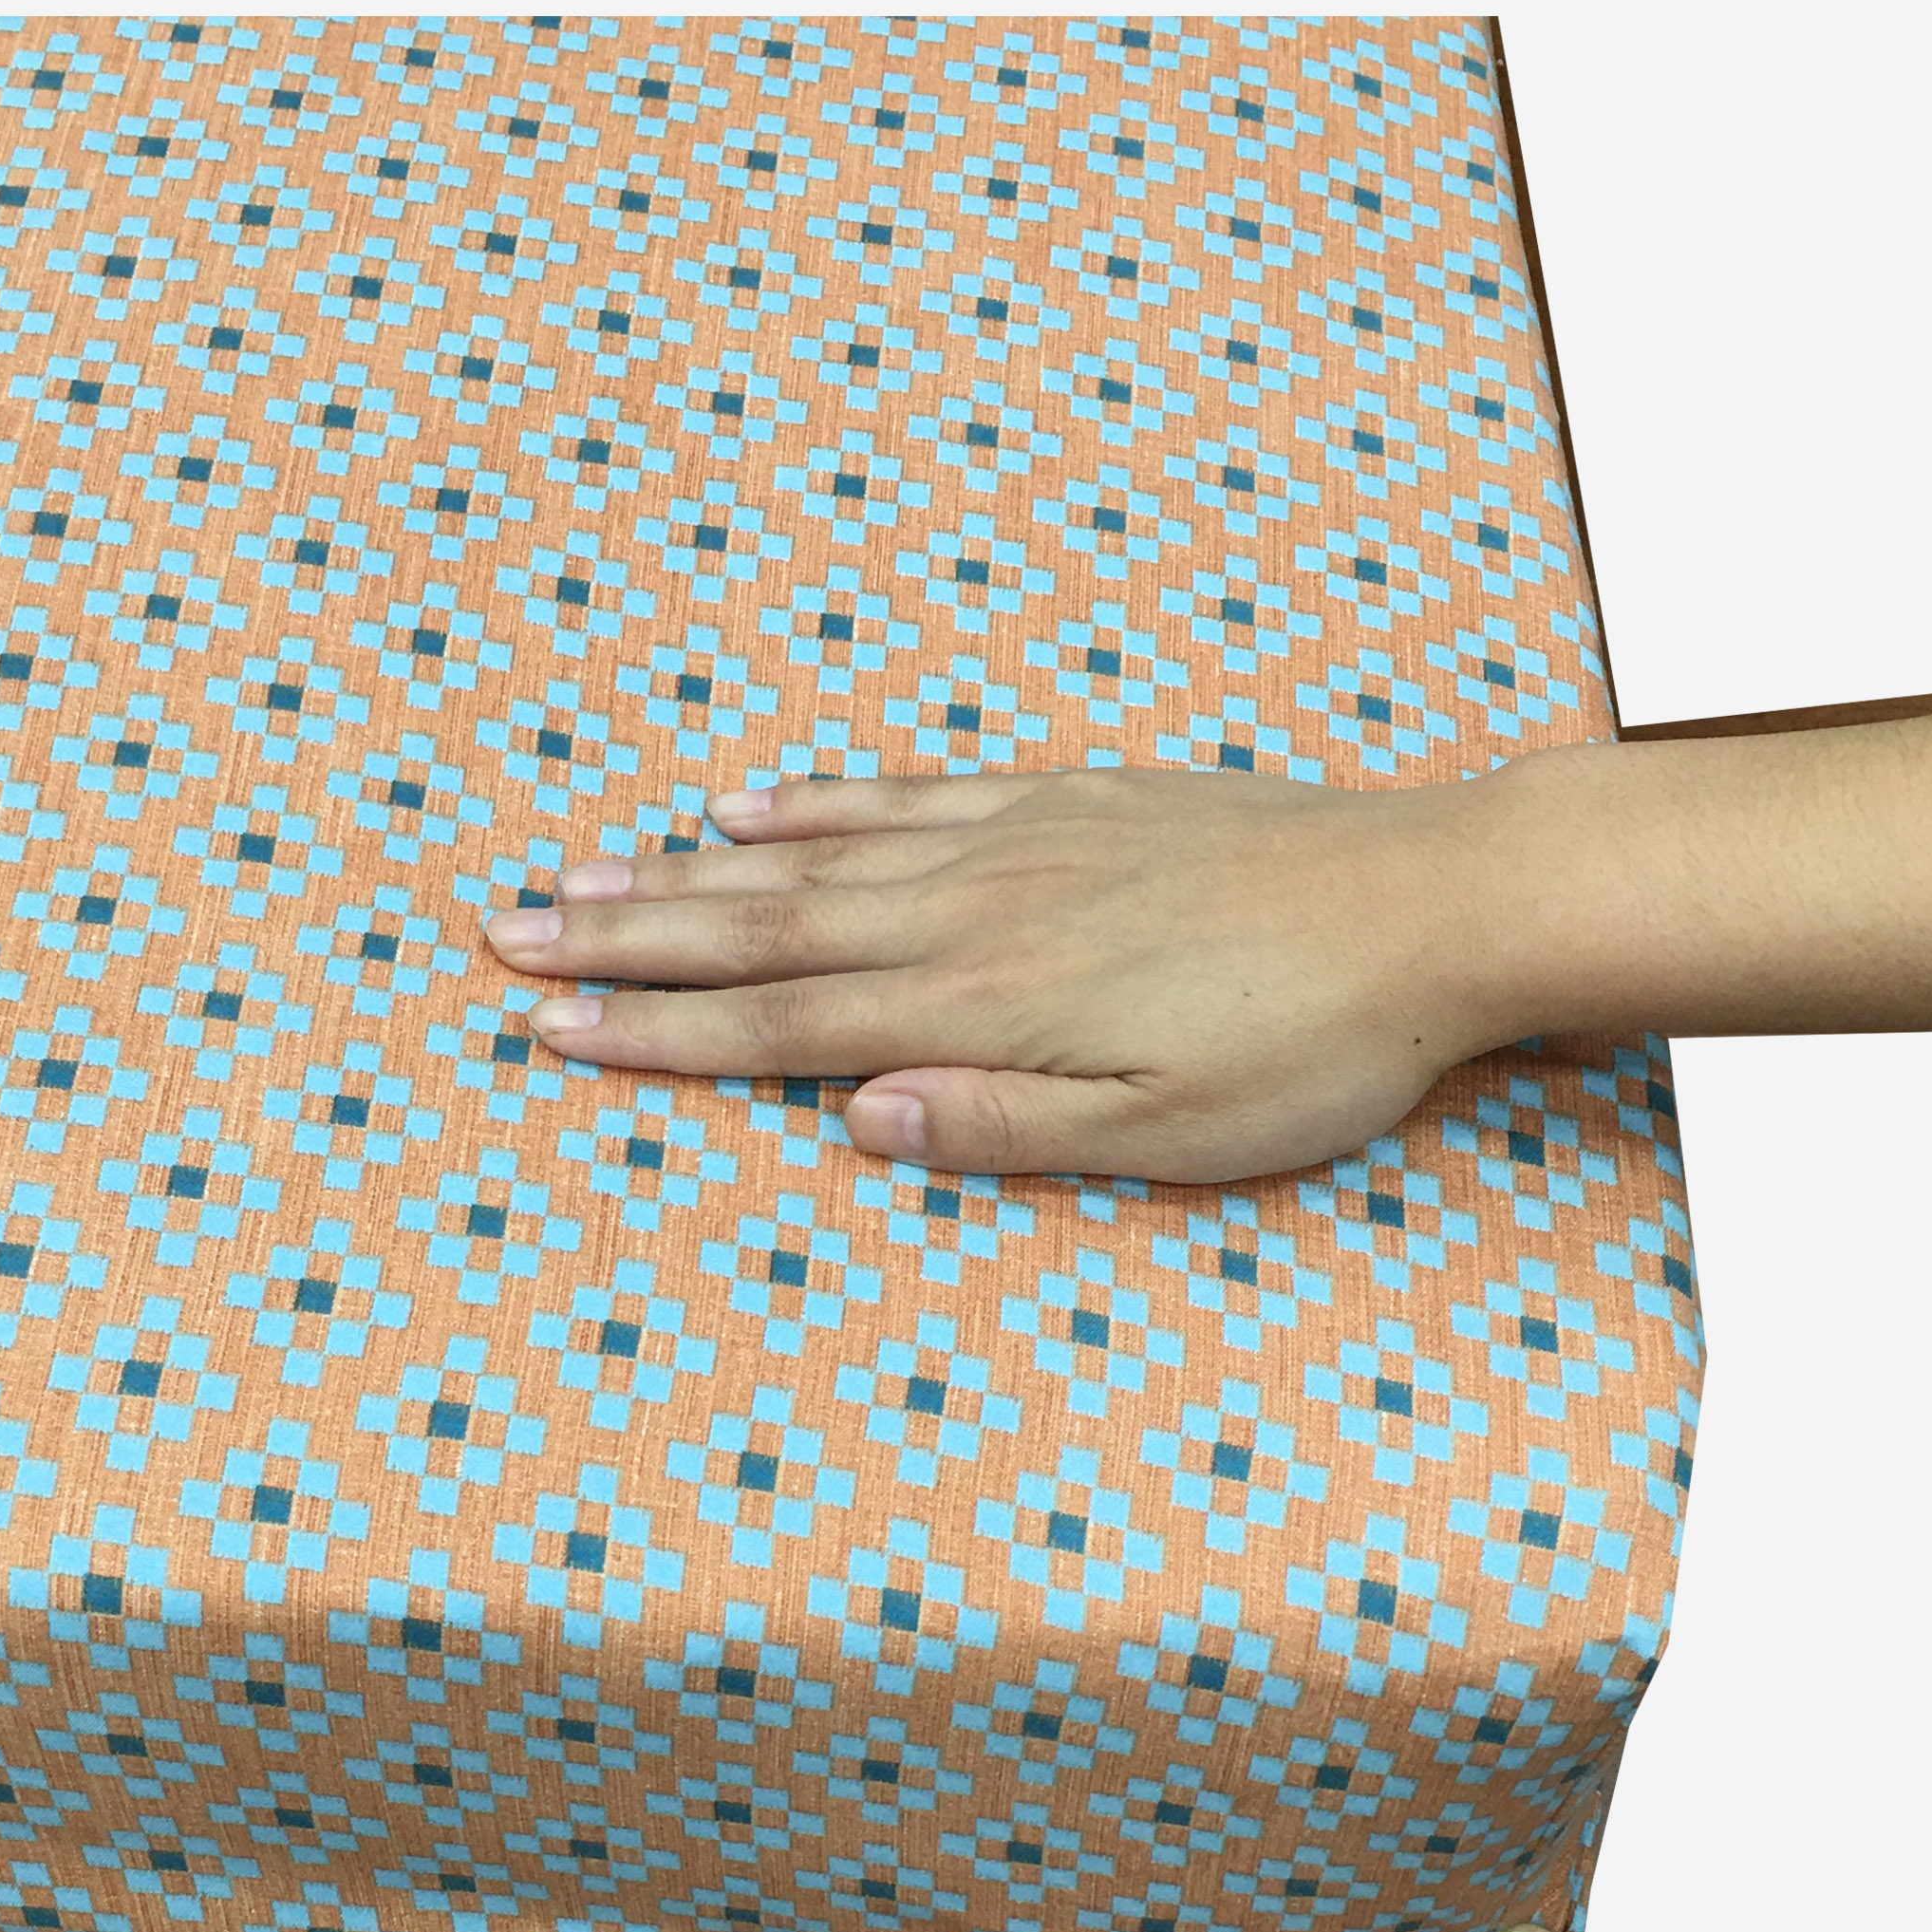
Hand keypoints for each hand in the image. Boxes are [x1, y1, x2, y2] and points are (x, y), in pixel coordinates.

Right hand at [476, 765, 1506, 1182]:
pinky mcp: (1063, 800)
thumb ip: (1000, 1126)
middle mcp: (968, 913)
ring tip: (584, 871)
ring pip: (811, 859)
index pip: (779, 1026)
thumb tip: (856, 1122)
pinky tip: (755, 802)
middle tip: (505, 932)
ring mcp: (1010, 843)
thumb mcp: (1168, 1135)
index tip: (545, 1026)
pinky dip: (818, 801)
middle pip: (759, 929)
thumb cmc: (1309, 1045)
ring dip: (687, 871)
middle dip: (623, 940)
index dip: (652, 1032)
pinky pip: (907, 795)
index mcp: (982, 1008)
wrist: (1426, 904)